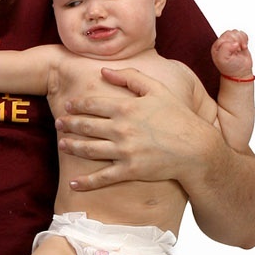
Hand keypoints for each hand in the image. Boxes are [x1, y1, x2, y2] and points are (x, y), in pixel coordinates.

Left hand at [59, 65, 216, 192]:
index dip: (77, 104)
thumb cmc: (178, 116)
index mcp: (126, 107)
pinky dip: (86, 182)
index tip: (68, 105)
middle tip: (58, 123)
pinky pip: (102, 177)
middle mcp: (121, 129)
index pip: (92, 104)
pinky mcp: (129, 170)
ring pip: (88, 149)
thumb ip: (130, 76)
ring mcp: (124, 151)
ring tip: (61, 144)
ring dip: (71, 147)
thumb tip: (104, 71)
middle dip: (68, 124)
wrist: (196, 148)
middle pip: (86, 126)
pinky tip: (73, 183)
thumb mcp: (157, 89)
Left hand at [211, 29, 253, 81]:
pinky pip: (242, 34)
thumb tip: (234, 43)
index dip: (232, 42)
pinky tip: (243, 47)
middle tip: (238, 50)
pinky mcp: (238, 42)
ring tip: (241, 49)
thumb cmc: (230, 68)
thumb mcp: (223, 60)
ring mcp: (231, 42)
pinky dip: (245, 39)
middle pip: (232, 33)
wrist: (240, 73)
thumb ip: (225, 48)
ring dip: (242, 40)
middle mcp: (223, 43)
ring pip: (237, 32)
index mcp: (217, 46)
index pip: (226, 36)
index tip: (235, 50)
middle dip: (238, 41)